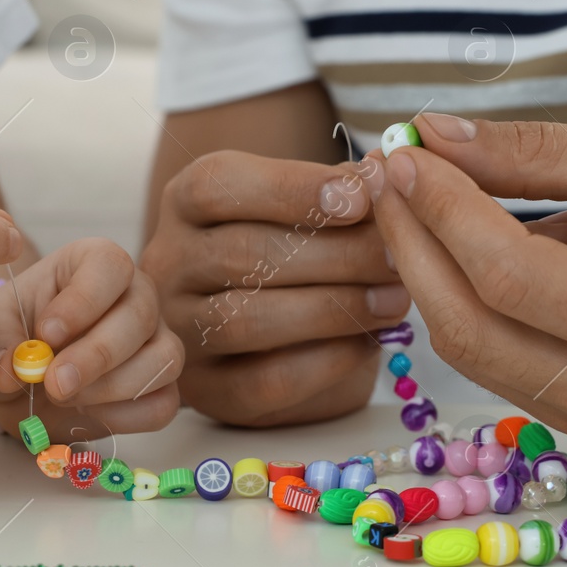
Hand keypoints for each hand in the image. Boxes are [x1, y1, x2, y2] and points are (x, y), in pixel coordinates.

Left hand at [0, 238, 182, 441]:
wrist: (13, 384)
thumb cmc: (6, 338)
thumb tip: (12, 370)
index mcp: (93, 263)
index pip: (110, 265)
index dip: (84, 299)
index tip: (46, 334)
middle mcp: (134, 295)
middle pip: (142, 314)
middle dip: (97, 354)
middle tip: (53, 382)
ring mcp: (154, 341)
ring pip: (164, 359)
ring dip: (112, 387)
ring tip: (62, 396)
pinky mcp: (159, 387)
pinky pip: (163, 404)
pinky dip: (124, 417)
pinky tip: (84, 413)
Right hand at [140, 151, 410, 425]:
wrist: (277, 332)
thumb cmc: (296, 251)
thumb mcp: (309, 209)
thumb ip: (341, 193)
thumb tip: (384, 176)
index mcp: (187, 201)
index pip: (221, 184)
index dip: (293, 189)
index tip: (362, 198)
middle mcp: (169, 262)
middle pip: (242, 254)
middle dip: (335, 255)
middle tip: (398, 257)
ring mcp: (179, 330)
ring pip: (247, 319)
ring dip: (333, 309)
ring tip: (392, 300)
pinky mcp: (206, 390)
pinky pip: (264, 381)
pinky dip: (327, 361)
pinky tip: (368, 342)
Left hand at [368, 114, 566, 445]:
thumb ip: (530, 152)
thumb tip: (431, 137)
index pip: (507, 275)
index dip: (442, 211)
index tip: (406, 155)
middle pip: (471, 327)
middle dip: (414, 245)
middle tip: (390, 179)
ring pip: (472, 350)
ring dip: (435, 270)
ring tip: (439, 199)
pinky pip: (495, 362)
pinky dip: (473, 299)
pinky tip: (496, 246)